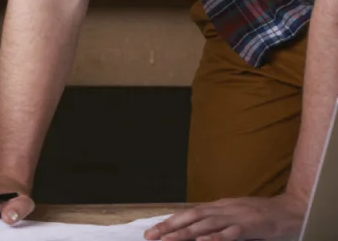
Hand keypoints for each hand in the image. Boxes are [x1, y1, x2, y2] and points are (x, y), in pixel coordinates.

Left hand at [143, 193, 305, 240]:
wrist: (291, 210)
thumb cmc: (262, 215)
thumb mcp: (235, 214)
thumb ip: (216, 221)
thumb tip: (194, 231)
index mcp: (219, 206)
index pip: (189, 213)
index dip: (169, 221)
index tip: (152, 230)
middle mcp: (224, 209)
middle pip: (191, 217)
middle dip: (169, 227)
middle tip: (151, 236)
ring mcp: (237, 216)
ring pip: (206, 225)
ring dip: (185, 233)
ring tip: (168, 240)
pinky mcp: (251, 226)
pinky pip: (231, 233)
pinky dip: (215, 237)